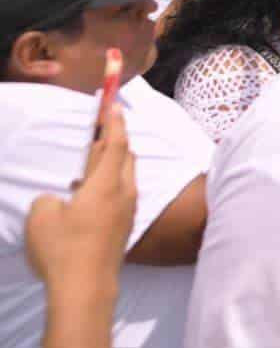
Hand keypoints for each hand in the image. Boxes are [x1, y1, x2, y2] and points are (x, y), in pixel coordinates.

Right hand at [26, 102, 135, 289]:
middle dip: (114, 141)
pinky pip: (122, 195)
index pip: (116, 143)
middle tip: (97, 134)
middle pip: (126, 156)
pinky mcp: (125, 226)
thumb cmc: (63, 248)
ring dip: (111, 166)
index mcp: (106, 184)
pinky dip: (110, 186)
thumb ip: (50, 198)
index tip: (114, 103)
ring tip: (86, 169)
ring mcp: (128, 211)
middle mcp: (124, 193)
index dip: (115, 121)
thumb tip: (61, 197)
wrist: (86, 287)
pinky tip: (88, 198)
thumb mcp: (42, 216)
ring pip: (125, 176)